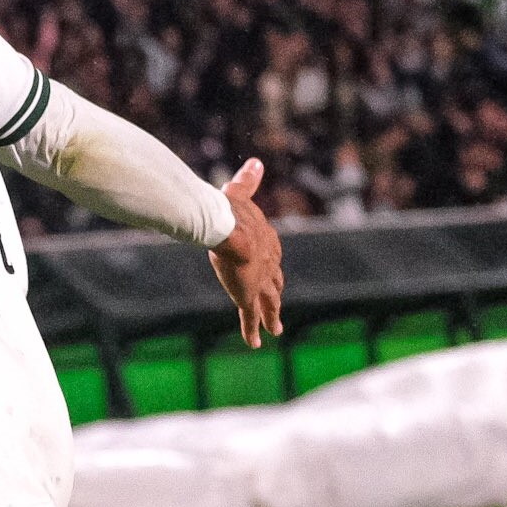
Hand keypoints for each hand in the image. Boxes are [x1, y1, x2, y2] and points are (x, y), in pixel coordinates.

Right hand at [209, 158, 285, 348]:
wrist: (229, 229)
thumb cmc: (230, 210)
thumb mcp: (238, 194)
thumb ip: (248, 181)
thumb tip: (256, 162)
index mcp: (266, 241)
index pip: (271, 255)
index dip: (269, 264)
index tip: (268, 270)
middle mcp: (269, 264)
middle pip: (275, 282)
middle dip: (276, 293)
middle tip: (278, 304)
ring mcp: (260, 282)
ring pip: (269, 303)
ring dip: (272, 316)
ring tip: (276, 329)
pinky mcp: (248, 297)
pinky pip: (251, 319)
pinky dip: (253, 331)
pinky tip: (256, 344)